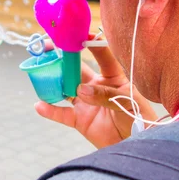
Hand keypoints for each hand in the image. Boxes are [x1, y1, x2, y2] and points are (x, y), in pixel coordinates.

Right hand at [35, 38, 156, 148]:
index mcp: (113, 76)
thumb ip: (105, 95)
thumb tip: (80, 90)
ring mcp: (86, 102)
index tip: (79, 34)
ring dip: (52, 80)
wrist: (137, 145)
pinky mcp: (80, 120)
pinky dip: (50, 110)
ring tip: (38, 72)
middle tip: (46, 47)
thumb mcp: (128, 102)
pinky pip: (62, 113)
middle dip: (62, 57)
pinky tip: (39, 105)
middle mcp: (97, 86)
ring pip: (65, 87)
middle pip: (76, 68)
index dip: (91, 42)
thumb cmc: (140, 119)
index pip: (101, 55)